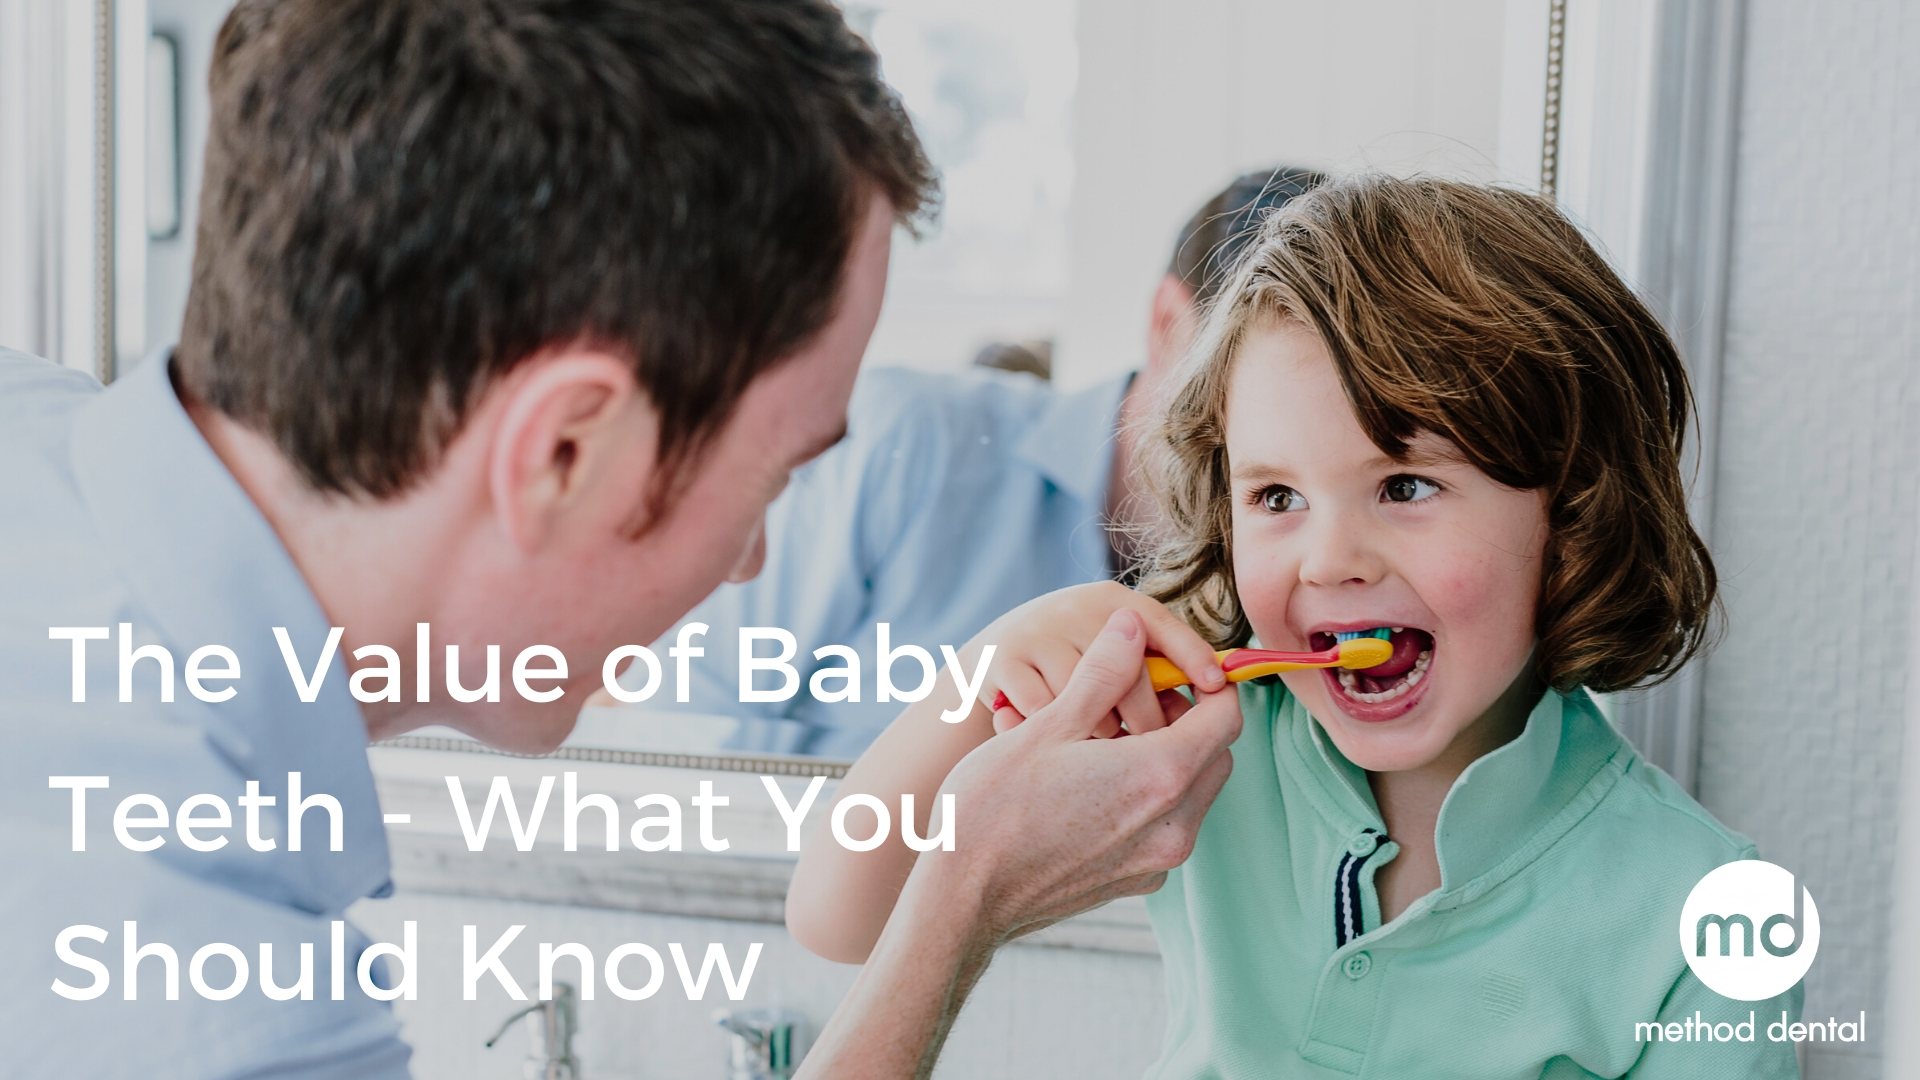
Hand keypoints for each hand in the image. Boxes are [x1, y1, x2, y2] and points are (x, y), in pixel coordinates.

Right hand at [924, 608, 1241, 943]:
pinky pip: (1165, 827)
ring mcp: (1157, 861)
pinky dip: (1147, 799)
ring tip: (1104, 743)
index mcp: (1160, 776)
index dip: (1210, 685)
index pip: (1226, 718)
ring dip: (1168, 760)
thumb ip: (1101, 673)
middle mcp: (1174, 825)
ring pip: (1193, 793)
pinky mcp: (1136, 882)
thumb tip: (1133, 626)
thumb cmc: (994, 808)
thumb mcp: (1047, 726)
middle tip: (1133, 702)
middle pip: (1216, 756)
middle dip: (1189, 722)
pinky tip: (1091, 786)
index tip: (1176, 670)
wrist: (962, 899)